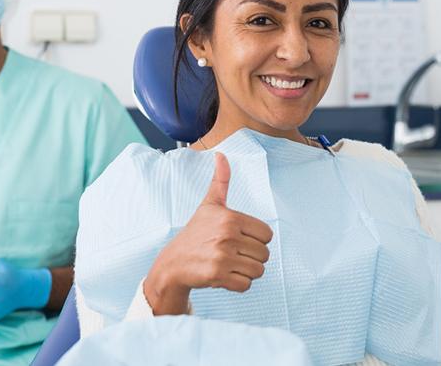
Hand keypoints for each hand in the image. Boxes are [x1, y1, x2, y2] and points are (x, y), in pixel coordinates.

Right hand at [144, 152, 272, 314]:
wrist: (172, 264)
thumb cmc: (195, 233)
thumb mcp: (209, 205)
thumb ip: (220, 181)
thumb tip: (221, 154)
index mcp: (230, 218)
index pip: (267, 235)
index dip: (255, 239)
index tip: (238, 239)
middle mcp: (227, 236)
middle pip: (265, 254)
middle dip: (251, 257)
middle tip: (231, 254)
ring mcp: (222, 257)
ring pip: (258, 271)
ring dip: (246, 271)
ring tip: (228, 264)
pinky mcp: (217, 276)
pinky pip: (246, 285)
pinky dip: (238, 284)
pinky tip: (224, 276)